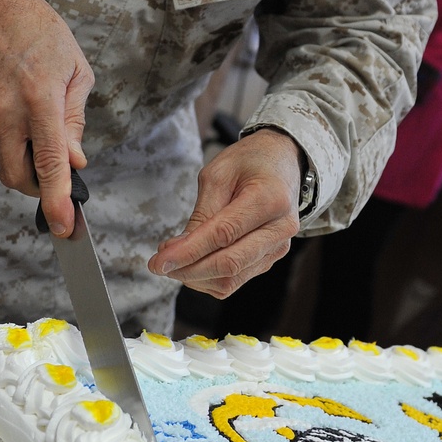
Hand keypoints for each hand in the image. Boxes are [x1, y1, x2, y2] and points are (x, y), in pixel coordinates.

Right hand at [0, 0, 93, 236]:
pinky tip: (21, 108)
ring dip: (27, 156)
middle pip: (19, 176)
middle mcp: (7, 111)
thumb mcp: (76, 70)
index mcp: (39, 98)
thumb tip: (75, 161)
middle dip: (39, 188)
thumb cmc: (41, 34)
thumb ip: (74, 120)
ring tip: (40, 120)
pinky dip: (13, 137)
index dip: (57, 198)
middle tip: (58, 180)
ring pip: (6, 159)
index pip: (49, 162)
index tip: (62, 225)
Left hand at [148, 129, 301, 297]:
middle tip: (159, 264)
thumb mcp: (219, 174)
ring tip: (175, 260)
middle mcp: (280, 228)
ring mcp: (278, 247)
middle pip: (229, 264)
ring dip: (196, 277)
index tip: (158, 262)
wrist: (283, 161)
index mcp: (270, 199)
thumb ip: (201, 214)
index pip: (224, 235)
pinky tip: (194, 263)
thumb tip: (177, 251)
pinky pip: (236, 280)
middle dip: (188, 270)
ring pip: (231, 279)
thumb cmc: (250, 162)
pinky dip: (209, 278)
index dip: (188, 252)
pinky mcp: (270, 258)